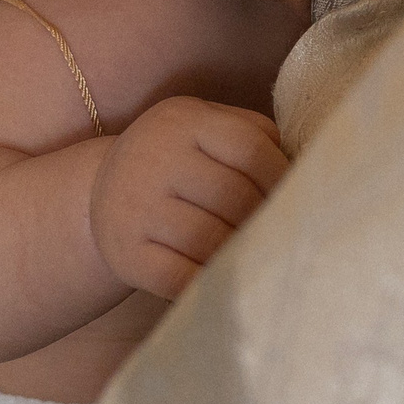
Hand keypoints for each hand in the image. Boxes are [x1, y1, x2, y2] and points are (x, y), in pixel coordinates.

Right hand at [88, 97, 288, 299]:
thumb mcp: (205, 127)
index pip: (249, 147)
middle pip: (232, 196)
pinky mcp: (125, 253)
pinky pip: (179, 276)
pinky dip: (208, 281)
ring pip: (208, 239)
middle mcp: (153, 158)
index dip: (280, 175)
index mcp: (181, 121)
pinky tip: (223, 279)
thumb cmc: (177, 160)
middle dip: (262, 218)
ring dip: (240, 251)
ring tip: (256, 254)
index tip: (294, 195)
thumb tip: (305, 168)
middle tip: (279, 232)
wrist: (99, 193)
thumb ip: (254, 134)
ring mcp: (134, 208)